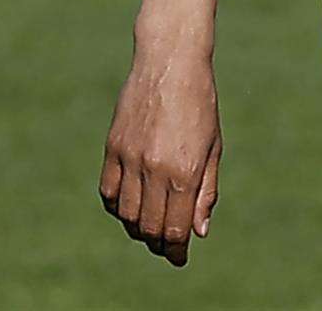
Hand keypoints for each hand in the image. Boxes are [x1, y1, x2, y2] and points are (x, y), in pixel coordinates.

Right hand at [98, 47, 221, 265]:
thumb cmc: (201, 104)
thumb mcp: (213, 147)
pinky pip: (108, 192)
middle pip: (148, 227)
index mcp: (185, 170)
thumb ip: (206, 190)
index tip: (179, 257)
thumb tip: (198, 232)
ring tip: (150, 227)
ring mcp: (130, 159)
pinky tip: (129, 207)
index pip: (174, 228)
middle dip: (158, 243)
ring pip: (126, 214)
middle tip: (166, 246)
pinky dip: (117, 207)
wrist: (170, 64)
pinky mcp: (112, 148)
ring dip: (137, 228)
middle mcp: (154, 169)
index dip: (176, 249)